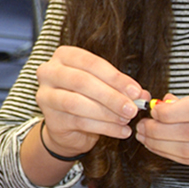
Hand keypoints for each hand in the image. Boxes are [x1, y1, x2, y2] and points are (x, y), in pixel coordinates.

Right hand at [33, 44, 147, 157]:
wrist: (68, 126)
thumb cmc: (86, 98)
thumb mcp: (105, 87)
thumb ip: (122, 88)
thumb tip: (142, 95)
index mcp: (64, 56)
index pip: (91, 63)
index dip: (115, 78)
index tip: (135, 91)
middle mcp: (49, 73)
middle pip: (82, 81)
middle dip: (111, 96)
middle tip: (132, 108)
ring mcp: (46, 96)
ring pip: (77, 103)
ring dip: (107, 113)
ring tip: (126, 120)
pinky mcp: (51, 119)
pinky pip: (79, 122)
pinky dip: (105, 128)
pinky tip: (121, 131)